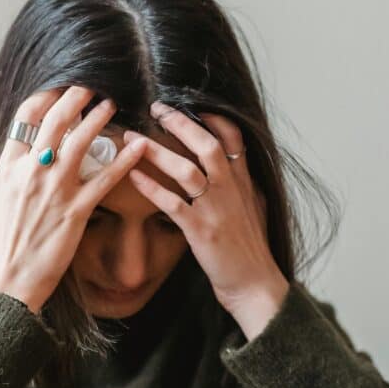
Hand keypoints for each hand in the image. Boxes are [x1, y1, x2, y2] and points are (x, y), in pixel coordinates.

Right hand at [0, 85, 146, 312]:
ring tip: (111, 105)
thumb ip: (12, 170)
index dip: (46, 96)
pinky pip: (105, 179)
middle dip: (76, 96)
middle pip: (55, 120)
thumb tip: (24, 149)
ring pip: (80, 141)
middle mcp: (31, 172)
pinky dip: (123, 160)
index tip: (60, 88)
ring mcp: (54, 190)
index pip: (26, 117)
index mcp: (8, 167)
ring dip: (98, 117)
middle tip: (91, 86)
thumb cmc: (3, 241)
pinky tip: (137, 147)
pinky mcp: (76, 211)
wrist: (9, 277)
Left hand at [124, 102, 289, 337]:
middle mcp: (231, 190)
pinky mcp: (201, 231)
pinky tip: (132, 176)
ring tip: (132, 138)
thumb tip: (238, 168)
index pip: (233, 138)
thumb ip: (244, 186)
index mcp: (244, 182)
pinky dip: (151, 187)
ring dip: (157, 151)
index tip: (192, 103)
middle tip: (155, 107)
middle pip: (206, 144)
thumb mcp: (255, 209)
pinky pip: (172, 204)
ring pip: (186, 170)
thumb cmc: (252, 251)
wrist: (256, 285)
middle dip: (180, 123)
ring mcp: (216, 209)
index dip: (213, 117)